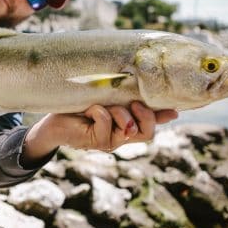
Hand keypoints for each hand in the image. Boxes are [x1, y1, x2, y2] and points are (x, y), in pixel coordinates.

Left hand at [22, 102, 177, 164]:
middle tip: (134, 104)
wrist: (54, 122)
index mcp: (125, 126)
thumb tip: (141, 86)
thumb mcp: (104, 100)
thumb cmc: (78, 109)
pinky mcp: (96, 141)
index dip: (163, 118)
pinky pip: (106, 121)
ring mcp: (109, 142)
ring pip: (128, 127)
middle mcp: (121, 137)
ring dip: (117, 111)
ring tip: (102, 106)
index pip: (151, 126)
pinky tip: (87, 110)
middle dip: (145, 115)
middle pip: (148, 133)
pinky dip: (97, 111)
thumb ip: (123, 98)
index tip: (174, 109)